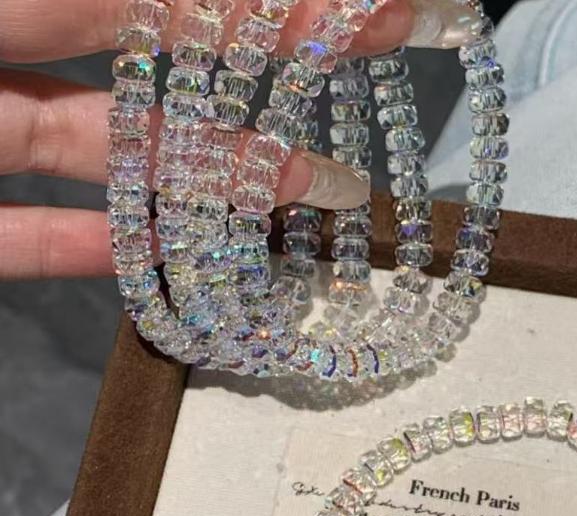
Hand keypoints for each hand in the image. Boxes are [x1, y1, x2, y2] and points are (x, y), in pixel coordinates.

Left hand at [0, 0, 481, 278]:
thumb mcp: (6, 2)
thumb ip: (121, 0)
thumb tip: (260, 0)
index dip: (283, 5)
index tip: (383, 11)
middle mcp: (0, 50)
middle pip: (160, 69)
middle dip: (269, 88)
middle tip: (366, 96)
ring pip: (113, 162)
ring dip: (213, 185)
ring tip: (313, 197)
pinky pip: (36, 240)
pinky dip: (105, 257)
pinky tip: (177, 271)